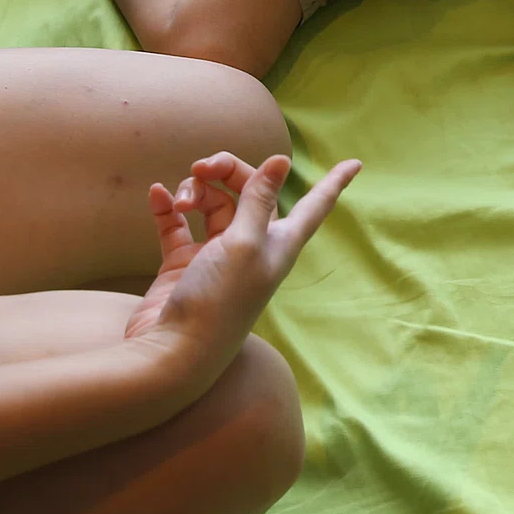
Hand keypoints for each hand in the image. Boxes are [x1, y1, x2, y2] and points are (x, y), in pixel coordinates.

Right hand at [124, 152, 360, 364]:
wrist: (171, 353)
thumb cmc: (218, 302)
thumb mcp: (245, 244)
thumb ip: (259, 199)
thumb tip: (282, 160)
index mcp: (279, 244)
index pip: (315, 206)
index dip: (334, 183)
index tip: (356, 163)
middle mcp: (252, 246)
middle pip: (250, 190)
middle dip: (227, 171)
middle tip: (203, 166)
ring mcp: (216, 255)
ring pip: (212, 203)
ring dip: (195, 191)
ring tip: (180, 200)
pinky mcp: (184, 263)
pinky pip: (178, 224)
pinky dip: (168, 207)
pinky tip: (157, 194)